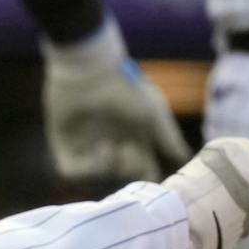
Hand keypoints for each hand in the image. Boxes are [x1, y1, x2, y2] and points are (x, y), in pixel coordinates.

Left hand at [44, 46, 191, 181]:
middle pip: (121, 173)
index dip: (148, 175)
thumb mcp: (155, 115)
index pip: (141, 167)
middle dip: (130, 169)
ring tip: (114, 146)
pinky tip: (101, 148)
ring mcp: (85, 146)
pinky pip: (73, 171)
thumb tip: (185, 158)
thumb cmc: (127, 90)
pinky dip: (90, 167)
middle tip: (132, 151)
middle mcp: (109, 142)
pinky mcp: (64, 146)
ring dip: (111, 166)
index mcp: (130, 136)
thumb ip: (169, 139)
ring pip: (99, 174)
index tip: (153, 173)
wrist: (91, 73)